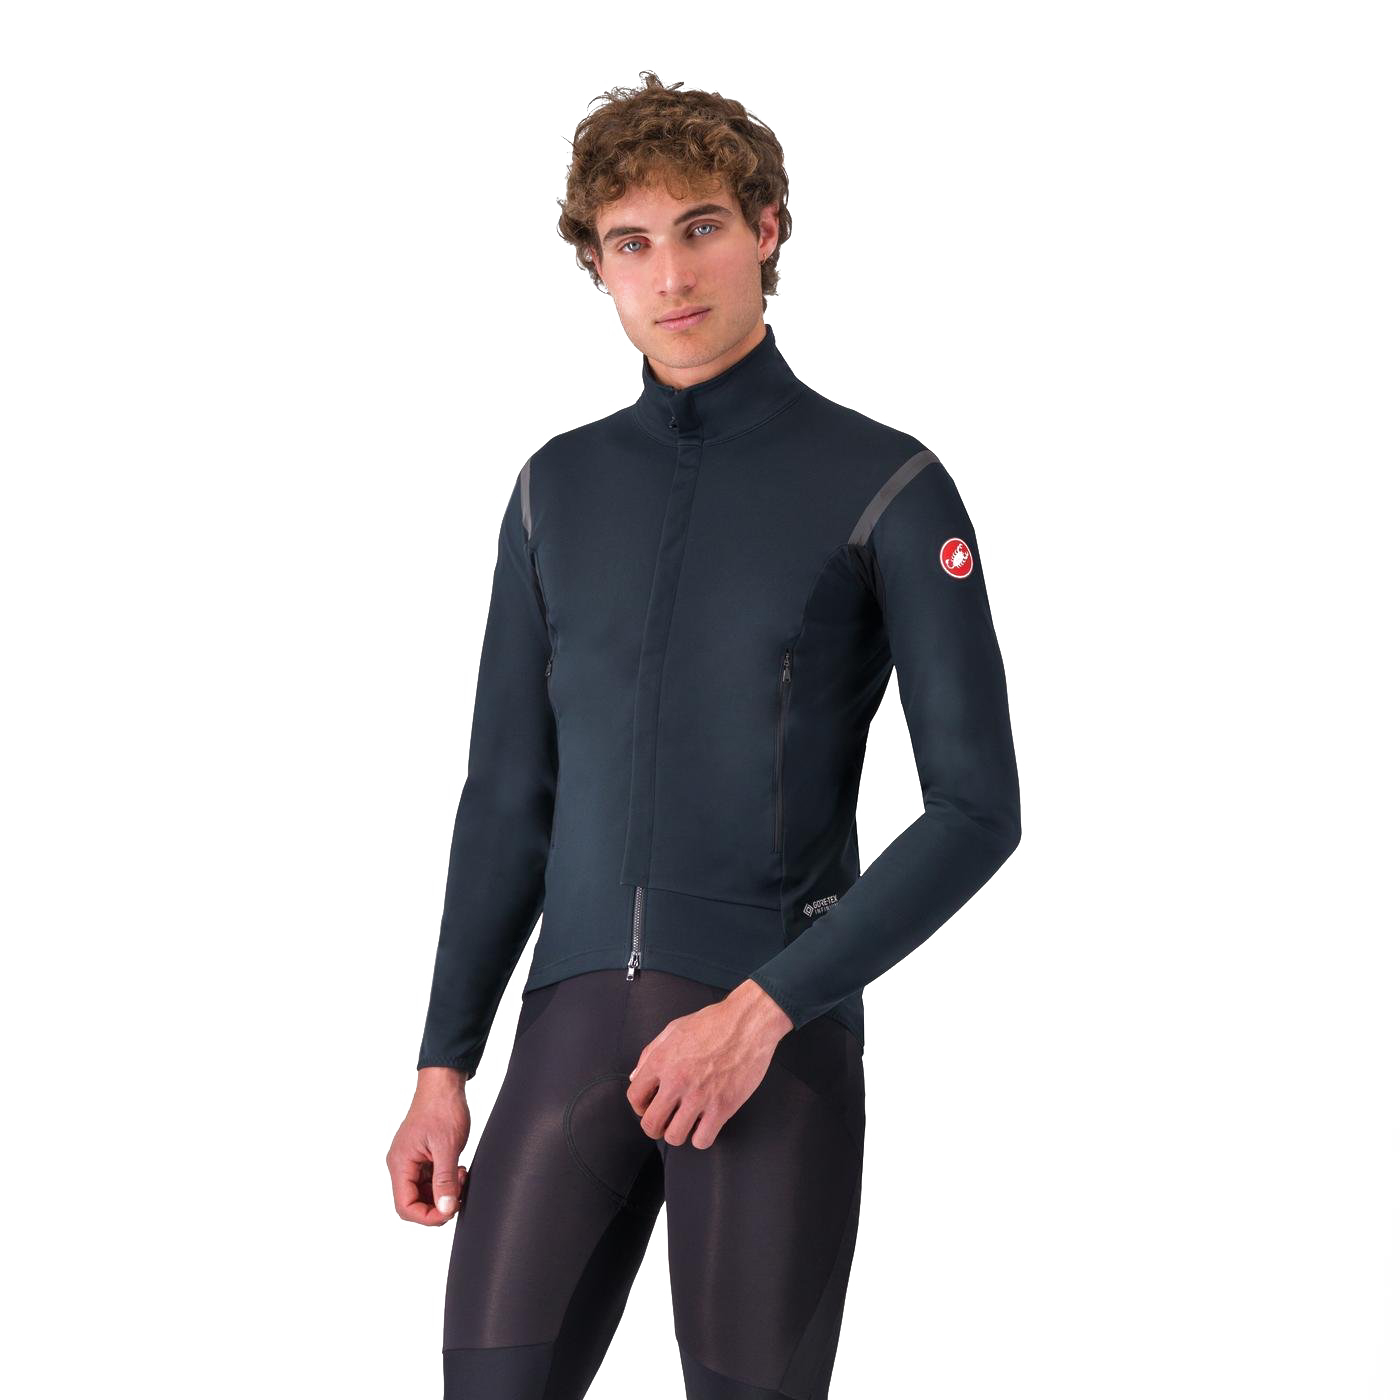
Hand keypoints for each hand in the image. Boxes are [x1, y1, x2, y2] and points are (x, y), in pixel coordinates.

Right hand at [387, 1067, 471, 1224]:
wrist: (443, 1085)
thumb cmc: (442, 1109)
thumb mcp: (447, 1147)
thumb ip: (445, 1181)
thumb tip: (446, 1209)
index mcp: (400, 1163)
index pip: (405, 1207)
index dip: (428, 1216)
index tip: (450, 1211)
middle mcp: (401, 1165)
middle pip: (413, 1203)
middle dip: (437, 1205)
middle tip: (459, 1192)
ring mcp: (410, 1161)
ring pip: (422, 1194)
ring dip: (443, 1193)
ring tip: (460, 1176)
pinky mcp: (420, 1157)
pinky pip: (428, 1181)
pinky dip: (443, 1182)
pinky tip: (457, 1171)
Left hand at [626, 979, 793, 1148]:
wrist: (748, 1022)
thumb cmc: (713, 1022)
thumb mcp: (674, 1029)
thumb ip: (651, 1053)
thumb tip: (636, 1077)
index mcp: (662, 1061)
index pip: (635, 1097)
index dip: (640, 1106)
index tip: (649, 1106)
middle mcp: (677, 1081)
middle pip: (651, 1124)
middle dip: (654, 1128)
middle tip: (665, 1122)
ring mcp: (700, 1096)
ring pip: (675, 1137)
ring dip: (678, 1133)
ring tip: (686, 1123)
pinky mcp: (723, 1107)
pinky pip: (702, 1140)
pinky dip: (701, 1138)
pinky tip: (705, 1125)